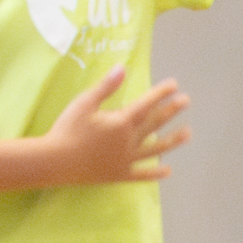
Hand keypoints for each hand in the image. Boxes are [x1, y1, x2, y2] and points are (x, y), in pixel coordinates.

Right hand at [42, 66, 190, 183]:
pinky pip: (141, 175)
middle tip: (186, 101)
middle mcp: (129, 140)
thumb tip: (123, 67)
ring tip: (188, 133)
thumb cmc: (67, 129)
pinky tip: (168, 171)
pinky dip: (155, 174)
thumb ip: (106, 87)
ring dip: (172, 141)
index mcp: (121, 122)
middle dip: (171, 110)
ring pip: (155, 149)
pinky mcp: (119, 174)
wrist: (54, 161)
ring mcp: (126, 159)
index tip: (174, 84)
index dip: (161, 93)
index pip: (146, 104)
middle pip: (155, 123)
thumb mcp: (84, 103)